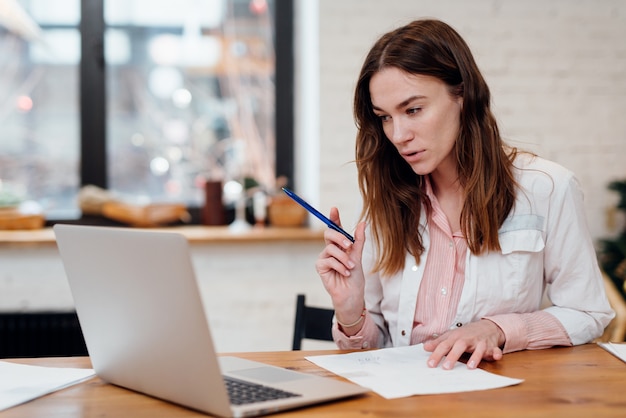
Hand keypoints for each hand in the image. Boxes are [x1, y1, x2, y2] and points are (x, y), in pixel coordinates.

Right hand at [315, 207, 366, 330]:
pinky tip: (345, 273)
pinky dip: (339, 266)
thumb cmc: (355, 277)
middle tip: (350, 246)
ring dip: (344, 258)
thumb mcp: (358, 256)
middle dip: (340, 238)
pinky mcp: (320, 266)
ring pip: (331, 248)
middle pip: (329, 234)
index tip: (334, 208)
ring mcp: (324, 257)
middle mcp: (331, 249)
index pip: (335, 228)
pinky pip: (329, 260)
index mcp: (340, 245)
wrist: (351, 294)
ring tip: (350, 268)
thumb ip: (359, 240)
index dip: (334, 218)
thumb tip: (363, 223)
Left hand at [422, 319, 504, 369]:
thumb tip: (425, 347)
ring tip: (470, 367)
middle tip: (446, 368)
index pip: (444, 345)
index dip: (437, 354)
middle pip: (459, 346)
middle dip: (453, 356)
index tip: (430, 364)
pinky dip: (496, 353)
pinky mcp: (492, 346)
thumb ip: (439, 342)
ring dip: (475, 357)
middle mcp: (468, 339)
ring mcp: (480, 343)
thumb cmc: (466, 333)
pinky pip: (495, 350)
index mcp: (456, 337)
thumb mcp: (451, 336)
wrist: (487, 326)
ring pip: (478, 349)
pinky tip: (496, 356)